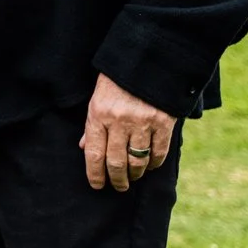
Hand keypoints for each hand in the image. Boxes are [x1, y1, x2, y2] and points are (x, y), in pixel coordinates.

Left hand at [80, 73, 175, 190]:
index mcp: (98, 114)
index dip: (95, 174)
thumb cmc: (116, 82)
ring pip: (137, 161)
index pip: (93, 153)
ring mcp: (142, 122)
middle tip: (119, 187)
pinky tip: (150, 166)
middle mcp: (119, 121)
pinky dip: (154, 163)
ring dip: (135, 174)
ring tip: (133, 177)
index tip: (96, 185)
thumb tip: (84, 148)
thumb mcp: (97, 99)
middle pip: (116, 162)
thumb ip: (92, 125)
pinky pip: (158, 152)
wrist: (146, 61)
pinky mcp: (163, 122)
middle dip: (117, 180)